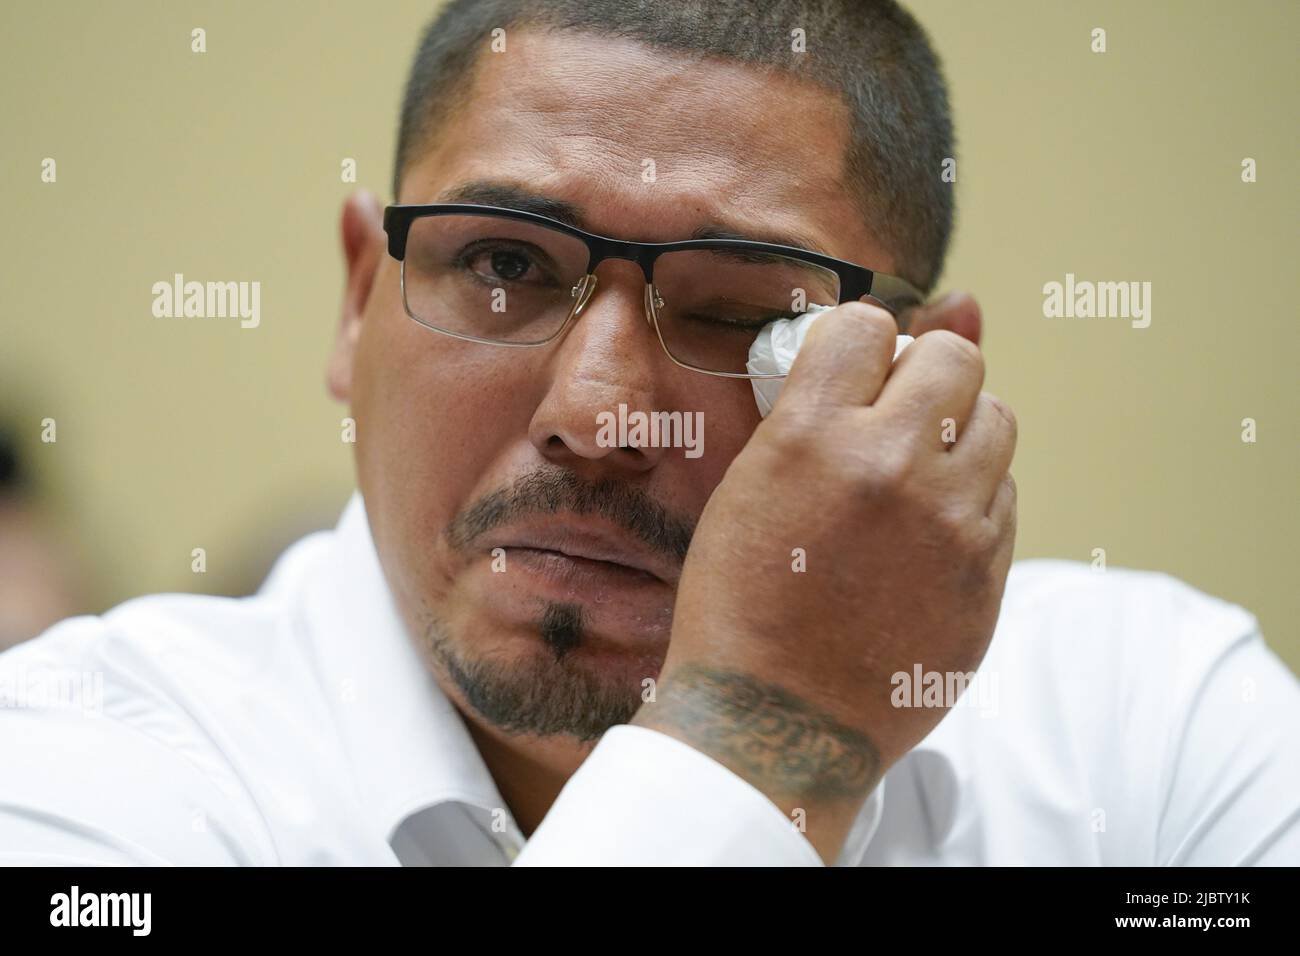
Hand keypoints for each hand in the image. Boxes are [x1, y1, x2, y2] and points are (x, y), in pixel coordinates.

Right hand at [633, 293, 1016, 862]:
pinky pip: (1003, 496)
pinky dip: (970, 501)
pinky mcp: (987, 575)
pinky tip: (922, 540)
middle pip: (955, 359)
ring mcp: (948, 523)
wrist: (773, 721)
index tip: (850, 376)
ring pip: (995, 420)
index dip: (858, 348)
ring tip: (913, 479)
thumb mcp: (752, 486)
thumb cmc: (743, 601)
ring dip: (957, 434)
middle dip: (924, 375)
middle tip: (894, 418)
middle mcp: (889, 467)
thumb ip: (824, 402)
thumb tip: (928, 320)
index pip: (870, 326)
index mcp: (811, 437)